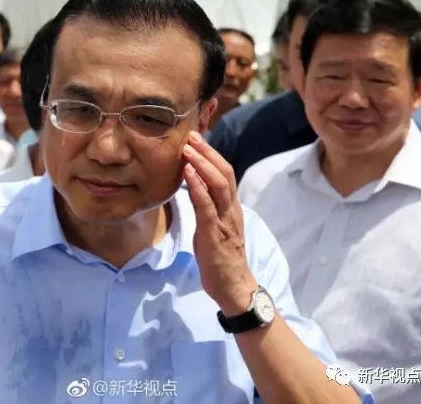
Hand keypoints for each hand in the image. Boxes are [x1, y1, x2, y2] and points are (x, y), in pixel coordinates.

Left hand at [182, 131, 257, 314]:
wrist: (233, 286)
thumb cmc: (221, 257)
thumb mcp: (211, 226)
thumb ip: (204, 206)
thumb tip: (191, 186)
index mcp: (231, 207)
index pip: (225, 173)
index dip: (212, 154)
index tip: (197, 139)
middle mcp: (231, 209)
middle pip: (225, 172)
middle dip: (207, 151)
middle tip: (191, 134)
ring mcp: (224, 220)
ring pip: (219, 184)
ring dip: (202, 163)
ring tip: (187, 148)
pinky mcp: (214, 233)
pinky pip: (207, 205)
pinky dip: (197, 186)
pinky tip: (187, 173)